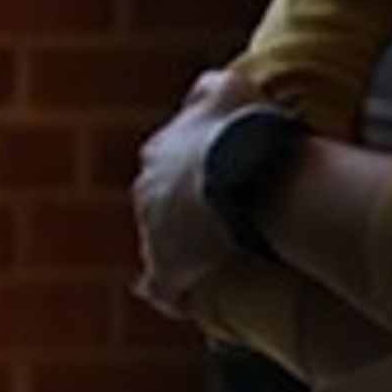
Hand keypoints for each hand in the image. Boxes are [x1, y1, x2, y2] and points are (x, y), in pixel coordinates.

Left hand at [133, 70, 249, 318]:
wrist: (244, 171)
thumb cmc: (242, 127)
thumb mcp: (228, 87)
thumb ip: (209, 88)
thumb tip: (203, 89)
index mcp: (159, 152)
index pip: (166, 165)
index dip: (191, 176)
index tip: (214, 185)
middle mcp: (147, 191)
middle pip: (159, 207)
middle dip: (181, 215)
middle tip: (217, 227)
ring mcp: (154, 231)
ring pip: (160, 246)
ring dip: (180, 253)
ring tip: (208, 265)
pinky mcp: (168, 265)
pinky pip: (162, 288)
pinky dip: (169, 295)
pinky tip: (179, 304)